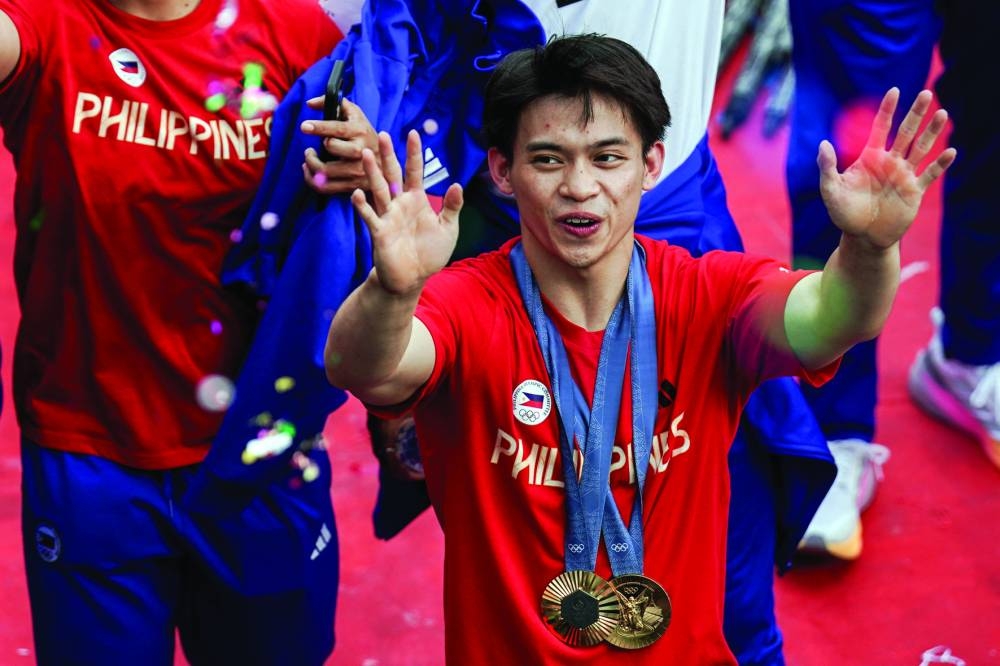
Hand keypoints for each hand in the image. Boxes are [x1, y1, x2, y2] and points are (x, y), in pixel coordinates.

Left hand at [301, 97, 378, 193]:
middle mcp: (361, 151)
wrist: (386, 162)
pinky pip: (326, 187)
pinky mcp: (353, 185)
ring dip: (311, 165)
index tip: (304, 126)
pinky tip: (310, 171)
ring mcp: (358, 170)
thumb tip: (310, 104)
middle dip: (316, 148)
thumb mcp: (355, 114)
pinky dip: (312, 180)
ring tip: (309, 158)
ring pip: (326, 171)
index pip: (338, 128)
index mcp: (361, 131)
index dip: (319, 127)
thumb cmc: (364, 134)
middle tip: (309, 150)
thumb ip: (334, 102)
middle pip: (332, 148)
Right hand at [353, 130, 462, 295]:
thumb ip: (452, 207)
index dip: (414, 153)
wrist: (412, 278)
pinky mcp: (379, 232)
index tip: (412, 133)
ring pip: (378, 189)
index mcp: (417, 200)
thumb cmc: (430, 253)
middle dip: (388, 155)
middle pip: (392, 174)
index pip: (415, 171)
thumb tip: (457, 184)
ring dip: (371, 173)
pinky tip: (357, 193)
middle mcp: (399, 204)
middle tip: (383, 134)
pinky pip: (370, 216)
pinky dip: (362, 206)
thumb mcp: (448, 229)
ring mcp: (387, 216)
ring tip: (364, 154)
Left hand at [818, 88, 956, 248]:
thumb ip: (827, 167)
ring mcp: (903, 175)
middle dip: (915, 113)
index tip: (894, 91)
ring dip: (932, 132)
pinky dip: (940, 164)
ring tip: (942, 113)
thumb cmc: (844, 213)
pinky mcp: (914, 191)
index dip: (887, 110)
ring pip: (921, 148)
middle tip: (925, 93)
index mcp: (870, 157)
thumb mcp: (830, 190)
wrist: (862, 237)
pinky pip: (930, 174)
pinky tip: (950, 152)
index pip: (881, 128)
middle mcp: (889, 162)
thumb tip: (823, 143)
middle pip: (906, 132)